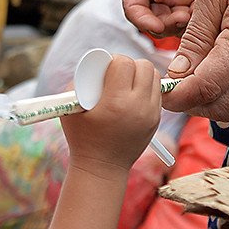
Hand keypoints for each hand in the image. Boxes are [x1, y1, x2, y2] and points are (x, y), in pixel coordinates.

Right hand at [58, 55, 161, 182]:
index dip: (114, 61)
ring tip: (127, 84)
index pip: (124, 63)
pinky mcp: (156, 120)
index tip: (107, 69)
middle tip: (118, 74)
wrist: (101, 168)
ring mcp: (150, 114)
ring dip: (141, 75)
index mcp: (115, 102)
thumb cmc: (81, 137)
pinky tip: (133, 96)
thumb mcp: (71, 106)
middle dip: (131, 65)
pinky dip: (146, 89)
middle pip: (145, 66)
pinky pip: (157, 92)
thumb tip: (96, 62)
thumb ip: (81, 79)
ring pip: (155, 77)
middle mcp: (137, 107)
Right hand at [122, 0, 222, 36]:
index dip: (142, 20)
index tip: (156, 26)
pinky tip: (207, 10)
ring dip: (182, 24)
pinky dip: (198, 17)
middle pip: (154, 20)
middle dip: (166, 25)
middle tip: (182, 19)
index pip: (133, 8)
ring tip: (195, 16)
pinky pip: (193, 13)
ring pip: (173, 21)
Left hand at [163, 0, 228, 122]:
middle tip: (169, 87)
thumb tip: (177, 73)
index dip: (178, 96)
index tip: (161, 91)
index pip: (208, 86)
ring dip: (206, 103)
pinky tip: (205, 75)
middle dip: (190, 104)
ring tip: (185, 81)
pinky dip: (221, 94)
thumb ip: (195, 38)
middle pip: (222, 106)